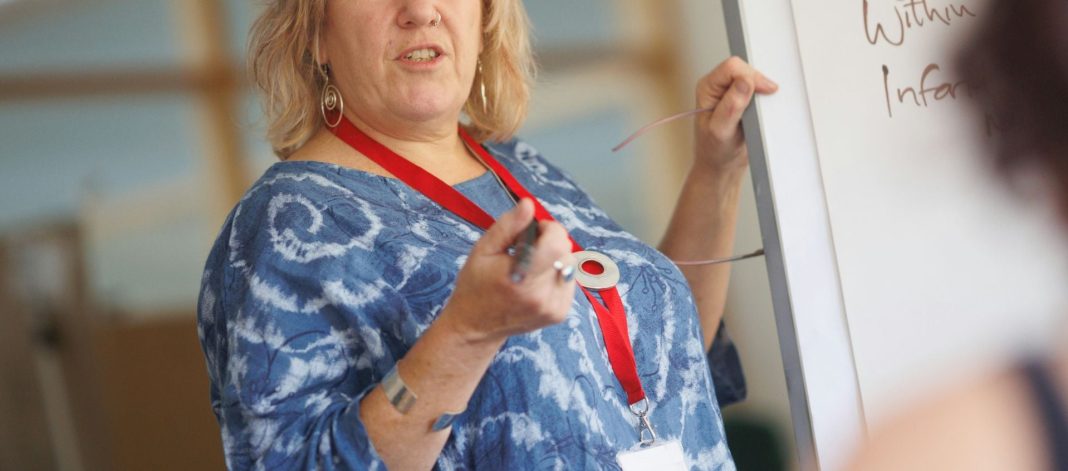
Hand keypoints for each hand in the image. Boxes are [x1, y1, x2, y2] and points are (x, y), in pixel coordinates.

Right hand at [440, 198, 576, 344]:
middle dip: (551, 243)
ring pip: (570, 265)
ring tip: (530, 267)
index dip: (549, 229)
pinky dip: (557, 275)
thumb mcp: (483, 250)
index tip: (533, 231)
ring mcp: (554, 307)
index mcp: (521, 278)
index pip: (557, 243)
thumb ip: (508, 226)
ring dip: (555, 259)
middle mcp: (542, 295)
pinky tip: (536, 281)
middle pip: (566, 252)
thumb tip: (529, 204)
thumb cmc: (476, 286)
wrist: (476, 327)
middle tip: (526, 250)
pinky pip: (569, 281)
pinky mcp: (559, 313)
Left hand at [694, 57, 778, 172]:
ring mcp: (730, 91)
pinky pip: (758, 88)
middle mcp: (718, 86)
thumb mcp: (721, 131)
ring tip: (759, 111)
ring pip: (753, 76)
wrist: (721, 164)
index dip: (750, 76)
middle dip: (757, 83)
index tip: (764, 91)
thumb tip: (744, 83)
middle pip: (744, 68)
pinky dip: (764, 97)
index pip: (732, 68)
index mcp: (707, 88)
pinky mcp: (742, 98)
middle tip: (762, 105)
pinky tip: (762, 111)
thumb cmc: (714, 150)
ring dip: (761, 90)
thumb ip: (731, 107)